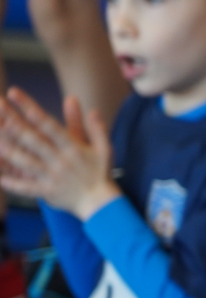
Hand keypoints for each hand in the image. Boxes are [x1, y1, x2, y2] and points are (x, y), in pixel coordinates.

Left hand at [0, 89, 118, 219]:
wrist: (101, 203)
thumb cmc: (101, 173)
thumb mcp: (104, 148)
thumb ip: (97, 128)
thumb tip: (93, 109)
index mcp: (73, 148)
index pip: (49, 124)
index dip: (31, 109)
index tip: (15, 94)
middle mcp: (60, 160)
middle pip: (33, 140)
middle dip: (13, 123)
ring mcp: (52, 177)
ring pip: (26, 162)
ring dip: (8, 151)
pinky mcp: (46, 191)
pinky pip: (26, 187)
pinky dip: (12, 184)